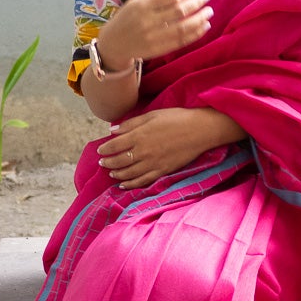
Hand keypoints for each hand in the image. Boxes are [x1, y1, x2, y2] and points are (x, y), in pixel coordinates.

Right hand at [97, 0, 211, 68]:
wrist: (113, 44)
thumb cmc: (126, 18)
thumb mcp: (136, 0)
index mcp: (141, 6)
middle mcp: (147, 21)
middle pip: (178, 11)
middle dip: (196, 3)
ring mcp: (153, 37)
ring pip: (182, 28)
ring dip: (199, 19)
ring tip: (209, 12)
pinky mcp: (157, 50)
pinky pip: (180, 41)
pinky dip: (195, 34)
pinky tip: (204, 27)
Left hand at [98, 107, 244, 188]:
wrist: (200, 130)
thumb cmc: (176, 118)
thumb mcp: (152, 115)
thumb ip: (131, 124)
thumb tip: (112, 130)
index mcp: (139, 136)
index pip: (115, 145)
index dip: (105, 149)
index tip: (100, 150)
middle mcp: (143, 152)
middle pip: (119, 161)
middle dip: (108, 163)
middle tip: (102, 163)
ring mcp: (153, 163)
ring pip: (129, 173)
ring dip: (117, 174)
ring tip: (111, 173)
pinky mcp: (162, 171)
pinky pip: (143, 181)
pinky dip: (131, 184)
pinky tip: (124, 185)